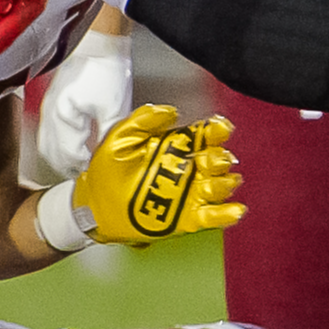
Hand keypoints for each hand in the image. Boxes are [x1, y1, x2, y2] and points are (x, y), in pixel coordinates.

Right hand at [32, 25, 137, 173]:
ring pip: (46, 144)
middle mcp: (50, 115)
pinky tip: (70, 144)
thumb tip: (109, 157)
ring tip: (77, 165)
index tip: (95, 173)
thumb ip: (109, 135)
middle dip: (67, 167)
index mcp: (65, 118)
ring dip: (60, 157)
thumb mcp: (114, 107)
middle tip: (84, 175)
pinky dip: (56, 144)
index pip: (69, 155)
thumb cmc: (106, 71)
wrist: (97, 43)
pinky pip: (47, 131)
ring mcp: (48, 108)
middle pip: (52, 153)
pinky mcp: (51, 102)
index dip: (82, 167)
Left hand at [67, 104, 241, 242]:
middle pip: (217, 160)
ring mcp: (189, 193)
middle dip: (219, 159)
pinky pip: (213, 216)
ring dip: (223, 184)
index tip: (220, 127)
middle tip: (209, 160)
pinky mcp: (187, 218)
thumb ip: (143, 120)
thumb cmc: (106, 172)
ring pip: (220, 186)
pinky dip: (227, 214)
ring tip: (212, 185)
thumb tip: (170, 110)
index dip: (216, 130)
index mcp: (174, 147)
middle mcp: (187, 168)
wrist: (94, 207)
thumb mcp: (119, 138)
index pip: (204, 134)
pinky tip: (235, 210)